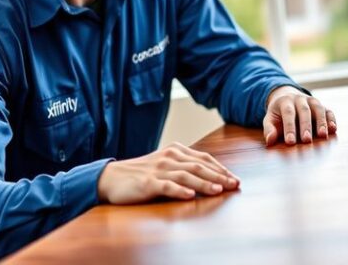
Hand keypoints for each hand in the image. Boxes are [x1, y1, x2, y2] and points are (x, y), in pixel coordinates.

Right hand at [97, 142, 239, 203]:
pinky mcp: (148, 183)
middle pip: (199, 166)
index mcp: (176, 151)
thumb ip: (185, 167)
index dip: (220, 168)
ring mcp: (158, 169)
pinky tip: (191, 196)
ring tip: (219, 190)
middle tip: (234, 185)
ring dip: (204, 183)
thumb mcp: (166, 165)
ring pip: (186, 175)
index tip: (234, 178)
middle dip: (219, 176)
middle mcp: (169, 157)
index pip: (204, 159)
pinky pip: (167, 186)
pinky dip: (180, 190)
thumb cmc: (142, 174)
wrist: (112, 178)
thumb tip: (212, 176)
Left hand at [263, 86, 336, 146]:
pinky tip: (333, 129)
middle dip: (305, 126)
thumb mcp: (270, 119)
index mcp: (285, 101)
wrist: (287, 97)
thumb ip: (269, 129)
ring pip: (318, 109)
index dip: (289, 128)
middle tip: (306, 140)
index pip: (288, 113)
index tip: (290, 142)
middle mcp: (300, 99)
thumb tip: (269, 141)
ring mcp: (312, 101)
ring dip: (321, 122)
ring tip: (323, 135)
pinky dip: (331, 119)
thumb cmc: (278, 114)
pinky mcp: (322, 106)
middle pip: (304, 111)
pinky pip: (328, 111)